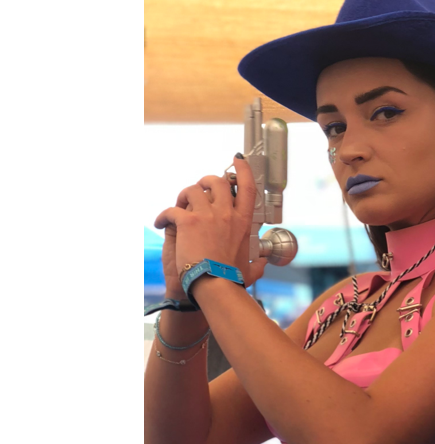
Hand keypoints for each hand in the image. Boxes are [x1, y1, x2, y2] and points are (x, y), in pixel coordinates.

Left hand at [154, 157, 267, 293]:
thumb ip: (258, 265)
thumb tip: (263, 264)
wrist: (214, 284)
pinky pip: (171, 210)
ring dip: (184, 195)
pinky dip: (163, 216)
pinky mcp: (187, 222)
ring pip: (192, 190)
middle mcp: (227, 214)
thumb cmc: (232, 278)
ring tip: (179, 207)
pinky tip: (161, 224)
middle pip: (217, 181)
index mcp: (243, 222)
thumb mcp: (250, 269)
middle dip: (206, 180)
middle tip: (200, 188)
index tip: (237, 160)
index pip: (247, 187)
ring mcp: (207, 216)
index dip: (243, 169)